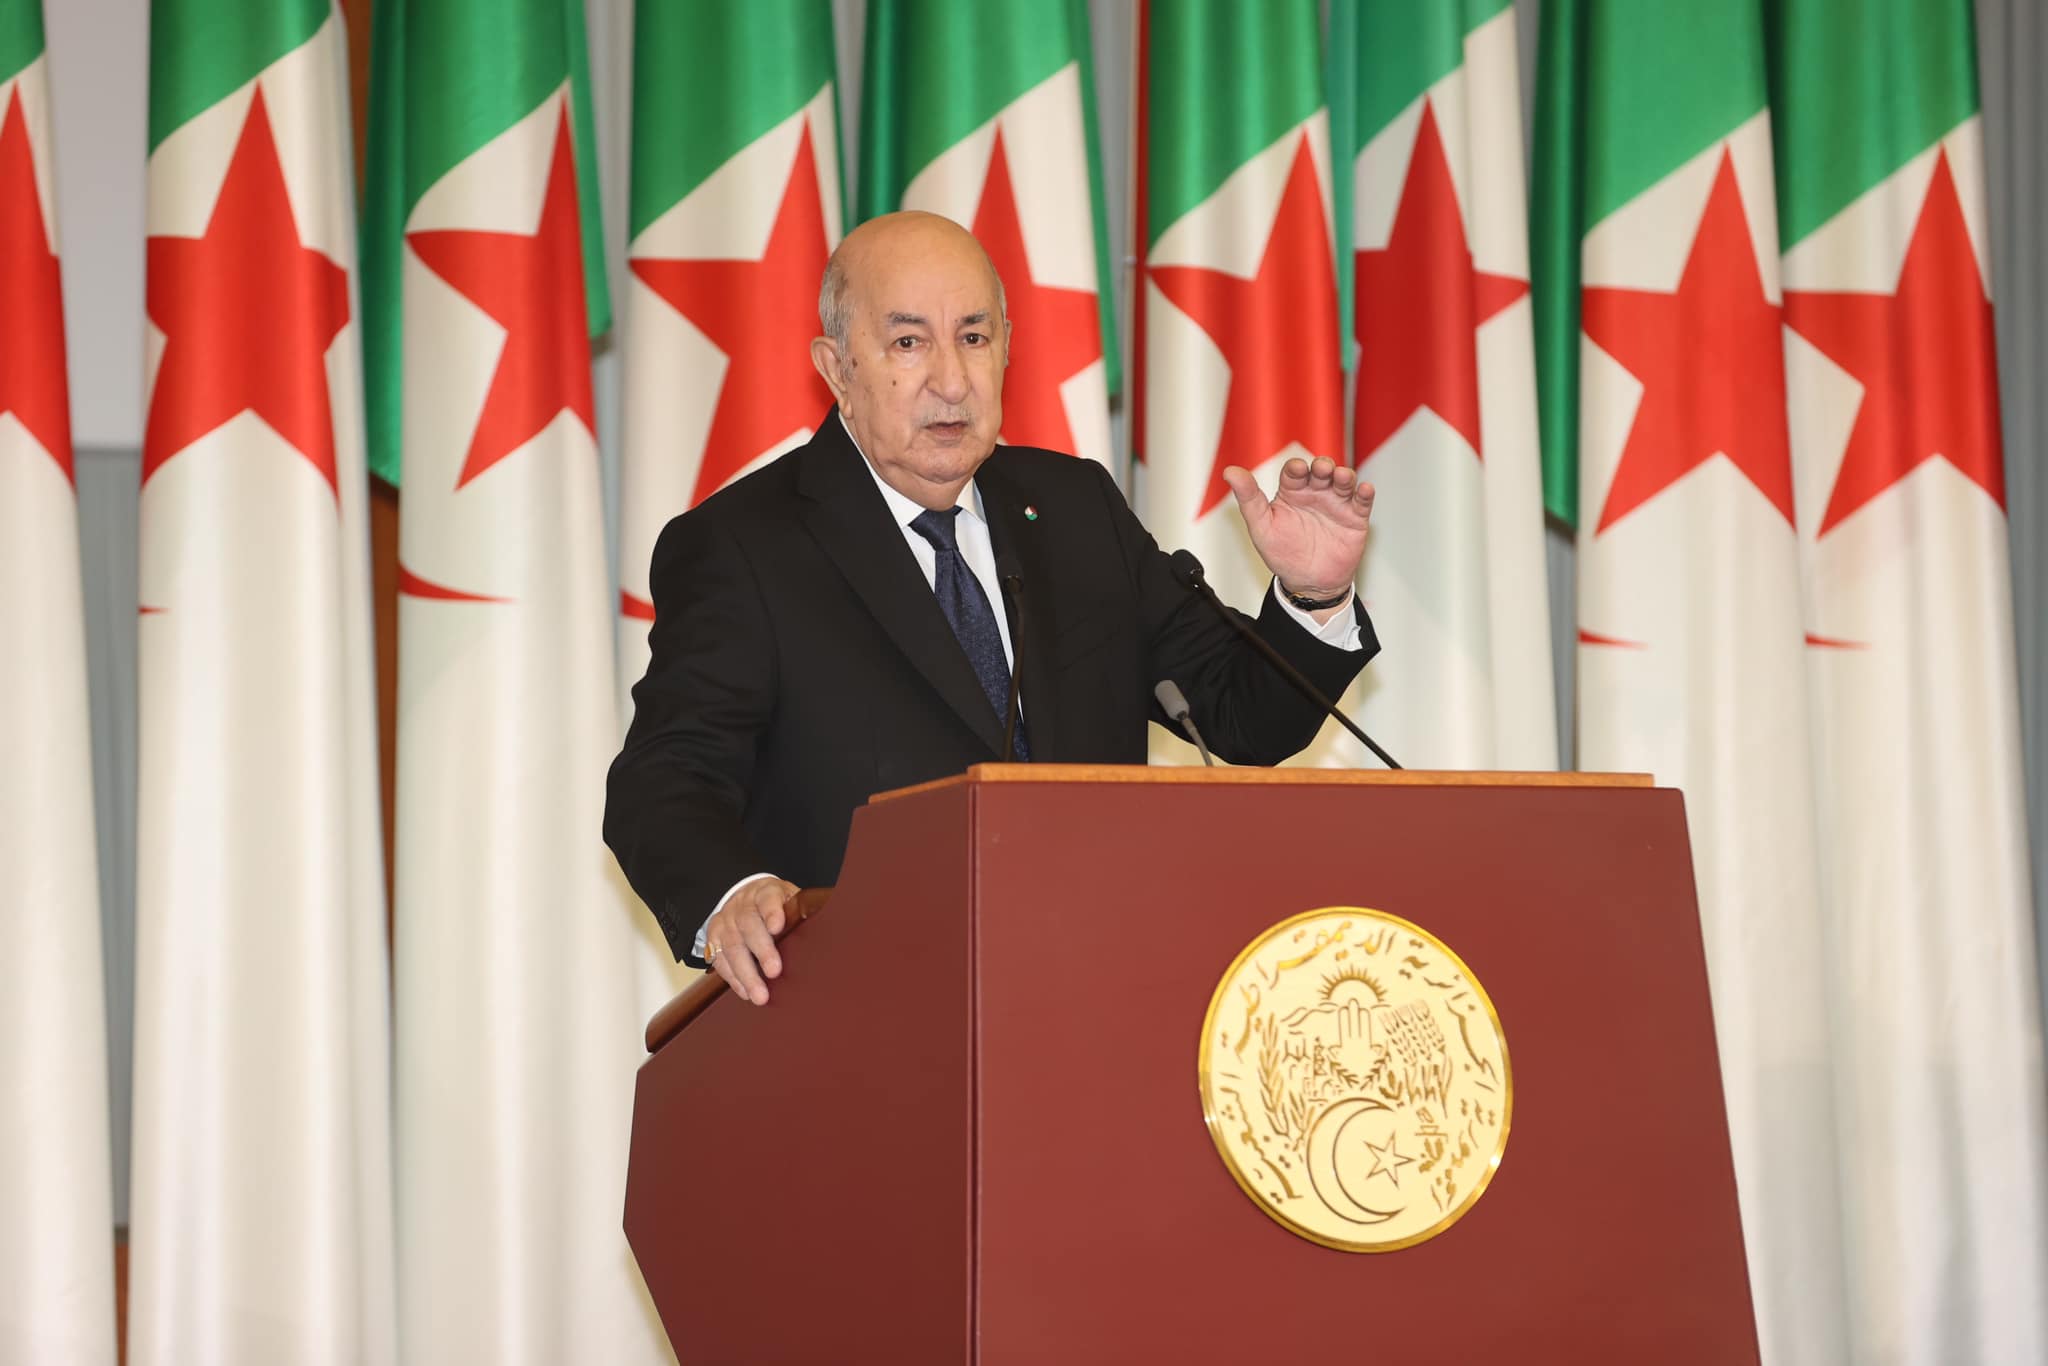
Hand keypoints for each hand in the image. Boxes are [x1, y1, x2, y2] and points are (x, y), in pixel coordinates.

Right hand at [703, 876, 800, 1005]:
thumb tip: (832, 933)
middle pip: (748, 925)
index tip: (778, 927)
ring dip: (746, 973)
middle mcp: (742, 905)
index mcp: (765, 891)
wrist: (744, 897)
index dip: (772, 912)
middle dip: (762, 950)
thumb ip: (802, 913)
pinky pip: (720, 960)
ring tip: (759, 995)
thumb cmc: (775, 905)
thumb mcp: (790, 900)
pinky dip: (733, 978)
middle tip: (774, 972)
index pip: (768, 898)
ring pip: (732, 946)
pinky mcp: (713, 937)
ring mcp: (725, 920)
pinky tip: (746, 992)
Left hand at [1222, 457, 1374, 605]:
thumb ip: (1248, 498)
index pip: (1294, 472)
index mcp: (1292, 492)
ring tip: (1341, 477)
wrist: (1308, 584)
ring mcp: (1336, 504)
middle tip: (1321, 469)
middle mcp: (1315, 493)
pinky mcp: (1355, 519)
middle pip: (1322, 471)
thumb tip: (1230, 472)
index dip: (1296, 468)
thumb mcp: (1261, 526)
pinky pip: (1363, 502)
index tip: (1297, 469)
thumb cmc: (1282, 554)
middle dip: (1323, 466)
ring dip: (1344, 475)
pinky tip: (1363, 490)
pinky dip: (1365, 493)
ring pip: (1343, 481)